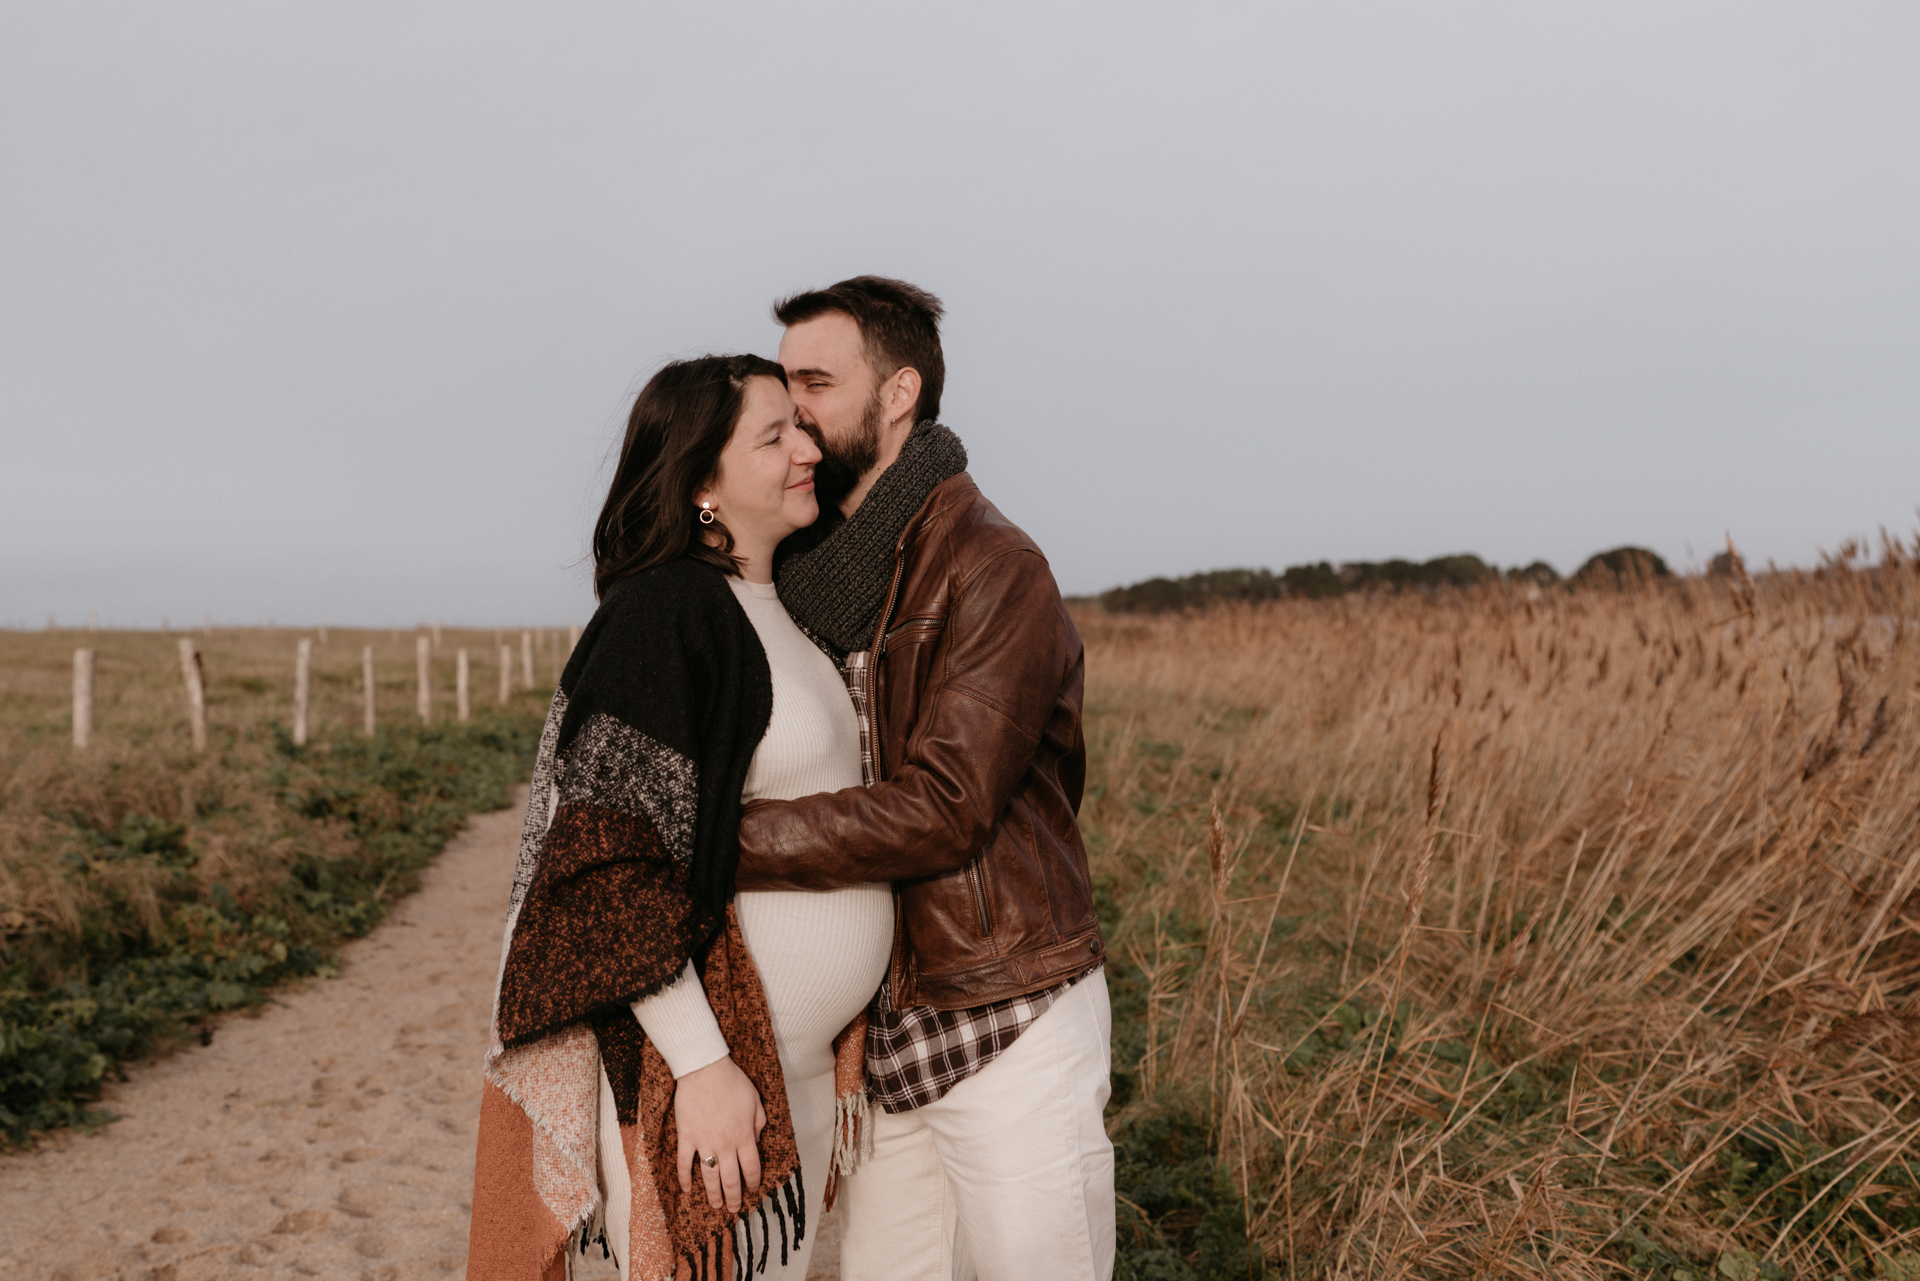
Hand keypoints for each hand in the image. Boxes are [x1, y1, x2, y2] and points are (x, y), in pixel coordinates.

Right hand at [673, 1055, 766, 1211]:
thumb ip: (758, 1122)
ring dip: (712, 1193)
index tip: (754, 1190)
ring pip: (710, 1176)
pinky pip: (684, 1163)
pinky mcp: (686, 1137)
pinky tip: (687, 1189)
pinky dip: (684, 1178)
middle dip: (734, 1197)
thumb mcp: (755, 1100)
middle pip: (731, 1179)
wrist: (705, 1069)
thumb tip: (756, 1139)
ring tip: (715, 1205)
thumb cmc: (732, 1082)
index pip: (752, 1167)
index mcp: (745, 1135)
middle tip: (734, 1209)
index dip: (753, 1182)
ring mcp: (704, 1142)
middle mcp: (726, 1144)